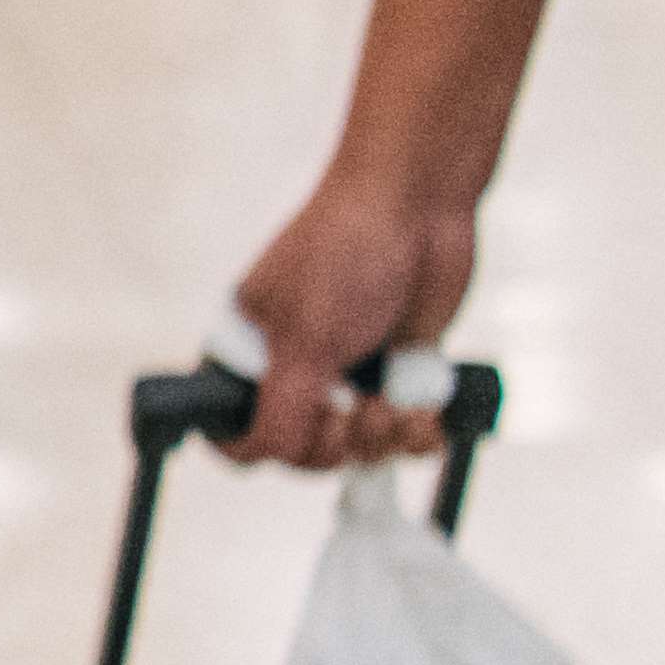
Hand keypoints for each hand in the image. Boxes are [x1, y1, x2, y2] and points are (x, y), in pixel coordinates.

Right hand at [220, 161, 474, 469]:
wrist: (417, 208)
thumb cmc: (345, 256)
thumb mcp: (305, 341)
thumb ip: (282, 409)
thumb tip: (270, 455)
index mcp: (251, 355)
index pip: (236, 431)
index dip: (267, 449)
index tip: (309, 432)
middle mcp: (294, 368)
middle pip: (306, 451)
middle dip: (342, 443)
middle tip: (359, 410)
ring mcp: (348, 372)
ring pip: (360, 447)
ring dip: (386, 439)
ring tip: (400, 406)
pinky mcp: (399, 372)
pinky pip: (405, 434)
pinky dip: (419, 434)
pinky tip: (427, 412)